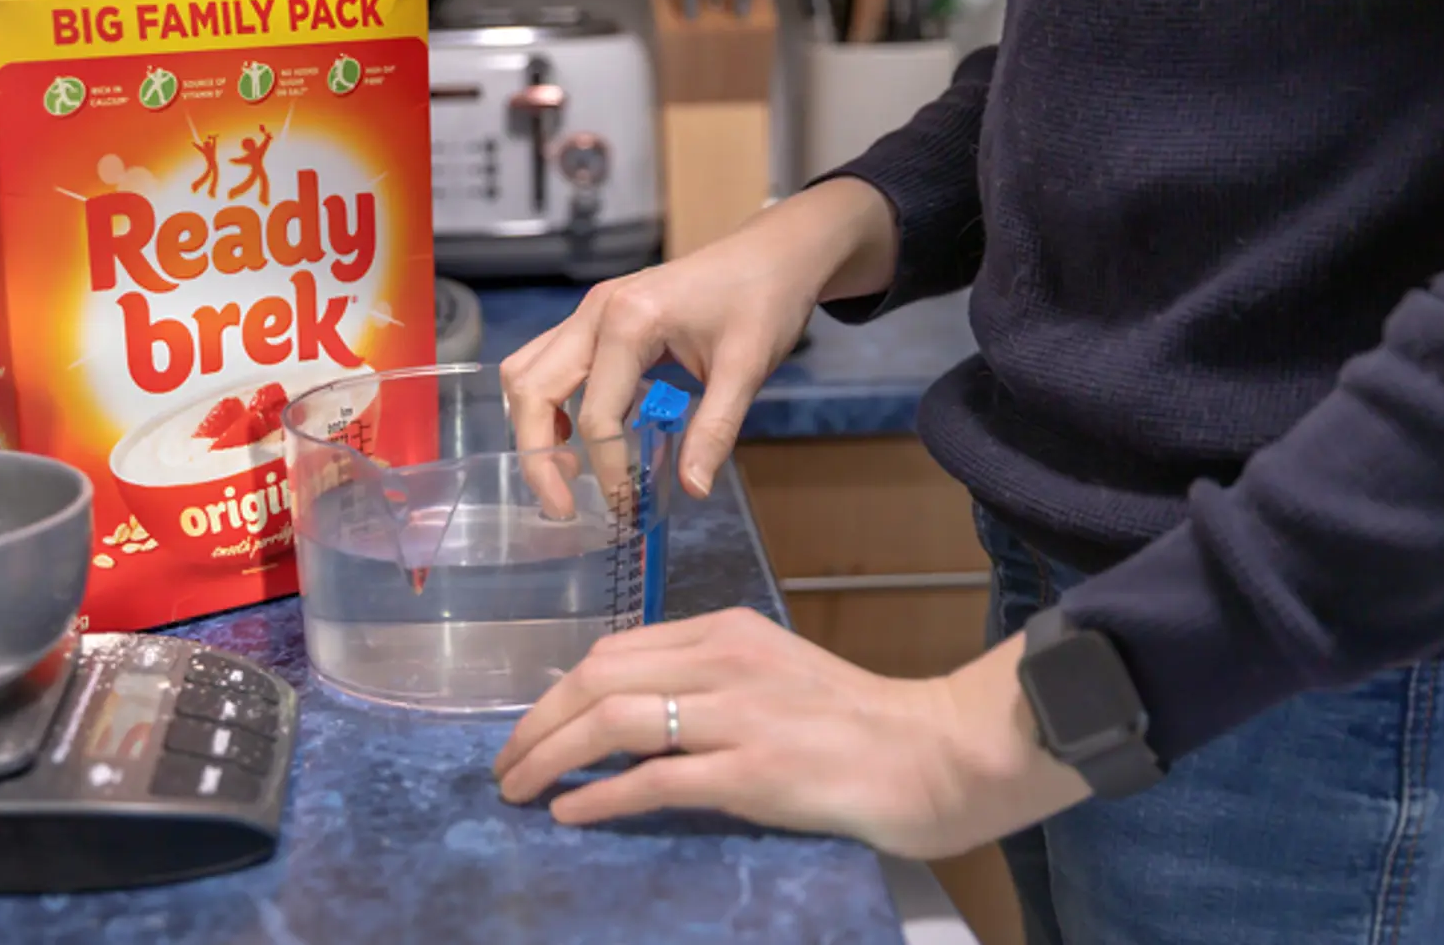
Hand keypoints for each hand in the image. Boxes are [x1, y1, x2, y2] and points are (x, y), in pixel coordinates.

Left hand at [492, 608, 1092, 860]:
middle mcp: (726, 661)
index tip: (532, 729)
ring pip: (614, 721)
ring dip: (551, 757)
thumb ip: (709, 678)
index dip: (559, 693)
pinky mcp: (754, 772)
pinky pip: (655, 778)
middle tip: (505, 765)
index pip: (615, 651)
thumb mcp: (774, 673)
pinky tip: (569, 813)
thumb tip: (627, 708)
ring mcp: (739, 715)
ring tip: (518, 790)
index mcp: (727, 631)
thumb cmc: (859, 721)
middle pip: (598, 679)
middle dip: (537, 724)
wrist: (937, 753)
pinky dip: (600, 795)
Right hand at [500, 178, 898, 515]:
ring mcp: (590, 310)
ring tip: (564, 474)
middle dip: (539, 455)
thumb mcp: (747, 368)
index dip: (607, 467)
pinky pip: (548, 361)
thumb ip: (715, 430)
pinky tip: (577, 435)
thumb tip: (692, 489)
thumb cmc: (764, 300)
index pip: (595, 413)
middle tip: (564, 505)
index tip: (627, 505)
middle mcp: (595, 311)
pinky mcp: (596, 317)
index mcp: (628, 319)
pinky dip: (548, 403)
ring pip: (527, 371)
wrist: (774, 253)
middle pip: (532, 388)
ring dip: (534, 426)